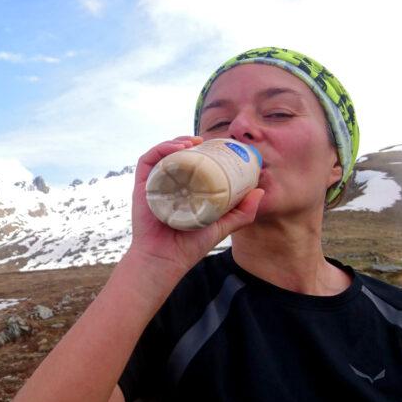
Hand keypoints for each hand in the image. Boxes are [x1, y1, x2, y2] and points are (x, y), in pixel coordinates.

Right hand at [128, 136, 264, 272]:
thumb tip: (260, 191)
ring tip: (192, 142)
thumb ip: (241, 213)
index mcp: (182, 191)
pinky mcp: (141, 187)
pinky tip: (177, 148)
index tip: (215, 146)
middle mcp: (167, 185)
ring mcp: (153, 185)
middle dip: (188, 142)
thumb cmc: (189, 246)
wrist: (165, 260)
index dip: (200, 151)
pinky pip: (146, 162)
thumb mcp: (221, 226)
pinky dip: (160, 149)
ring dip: (175, 142)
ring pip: (161, 154)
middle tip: (205, 141)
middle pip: (175, 156)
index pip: (189, 164)